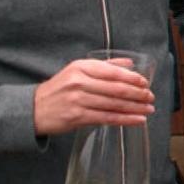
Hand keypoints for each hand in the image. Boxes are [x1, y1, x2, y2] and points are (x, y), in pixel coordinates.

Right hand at [33, 58, 153, 135]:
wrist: (33, 109)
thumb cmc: (60, 89)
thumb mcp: (77, 70)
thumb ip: (104, 66)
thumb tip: (130, 63)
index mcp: (81, 67)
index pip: (113, 72)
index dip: (133, 78)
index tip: (145, 83)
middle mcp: (79, 82)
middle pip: (116, 88)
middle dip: (138, 94)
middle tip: (151, 97)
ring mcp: (78, 100)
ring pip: (114, 104)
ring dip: (135, 108)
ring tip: (149, 109)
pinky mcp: (77, 117)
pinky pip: (107, 118)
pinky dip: (126, 119)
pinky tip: (138, 120)